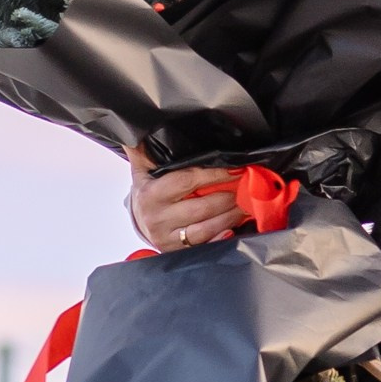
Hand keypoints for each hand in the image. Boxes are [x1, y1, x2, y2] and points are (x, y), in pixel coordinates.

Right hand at [128, 141, 250, 251]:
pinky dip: (222, 237)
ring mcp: (168, 238)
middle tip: (246, 189)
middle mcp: (158, 218)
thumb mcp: (141, 169)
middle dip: (228, 197)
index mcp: (151, 194)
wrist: (139, 221)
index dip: (214, 175)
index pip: (187, 181)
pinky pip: (205, 246)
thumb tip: (133, 130)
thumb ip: (141, 150)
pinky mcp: (177, 252)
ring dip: (230, 217)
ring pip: (206, 229)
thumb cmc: (147, 191)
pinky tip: (234, 227)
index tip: (235, 169)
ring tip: (245, 206)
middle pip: (202, 207)